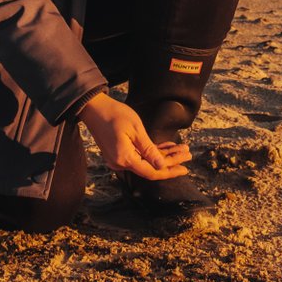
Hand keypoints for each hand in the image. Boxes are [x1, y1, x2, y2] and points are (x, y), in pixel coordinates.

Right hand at [76, 93, 191, 180]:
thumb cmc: (115, 115)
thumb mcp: (136, 130)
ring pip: (146, 162)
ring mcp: (118, 160)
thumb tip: (161, 166)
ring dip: (163, 156)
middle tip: (188, 154)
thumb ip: (149, 150)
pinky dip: (152, 153)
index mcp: (125, 159)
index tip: (185, 169)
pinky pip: (138, 157)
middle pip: (150, 168)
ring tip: (182, 149)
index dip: (170, 172)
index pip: (152, 172)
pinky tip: (167, 147)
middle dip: (171, 162)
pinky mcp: (118, 154)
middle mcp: (121, 163)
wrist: (94, 109)